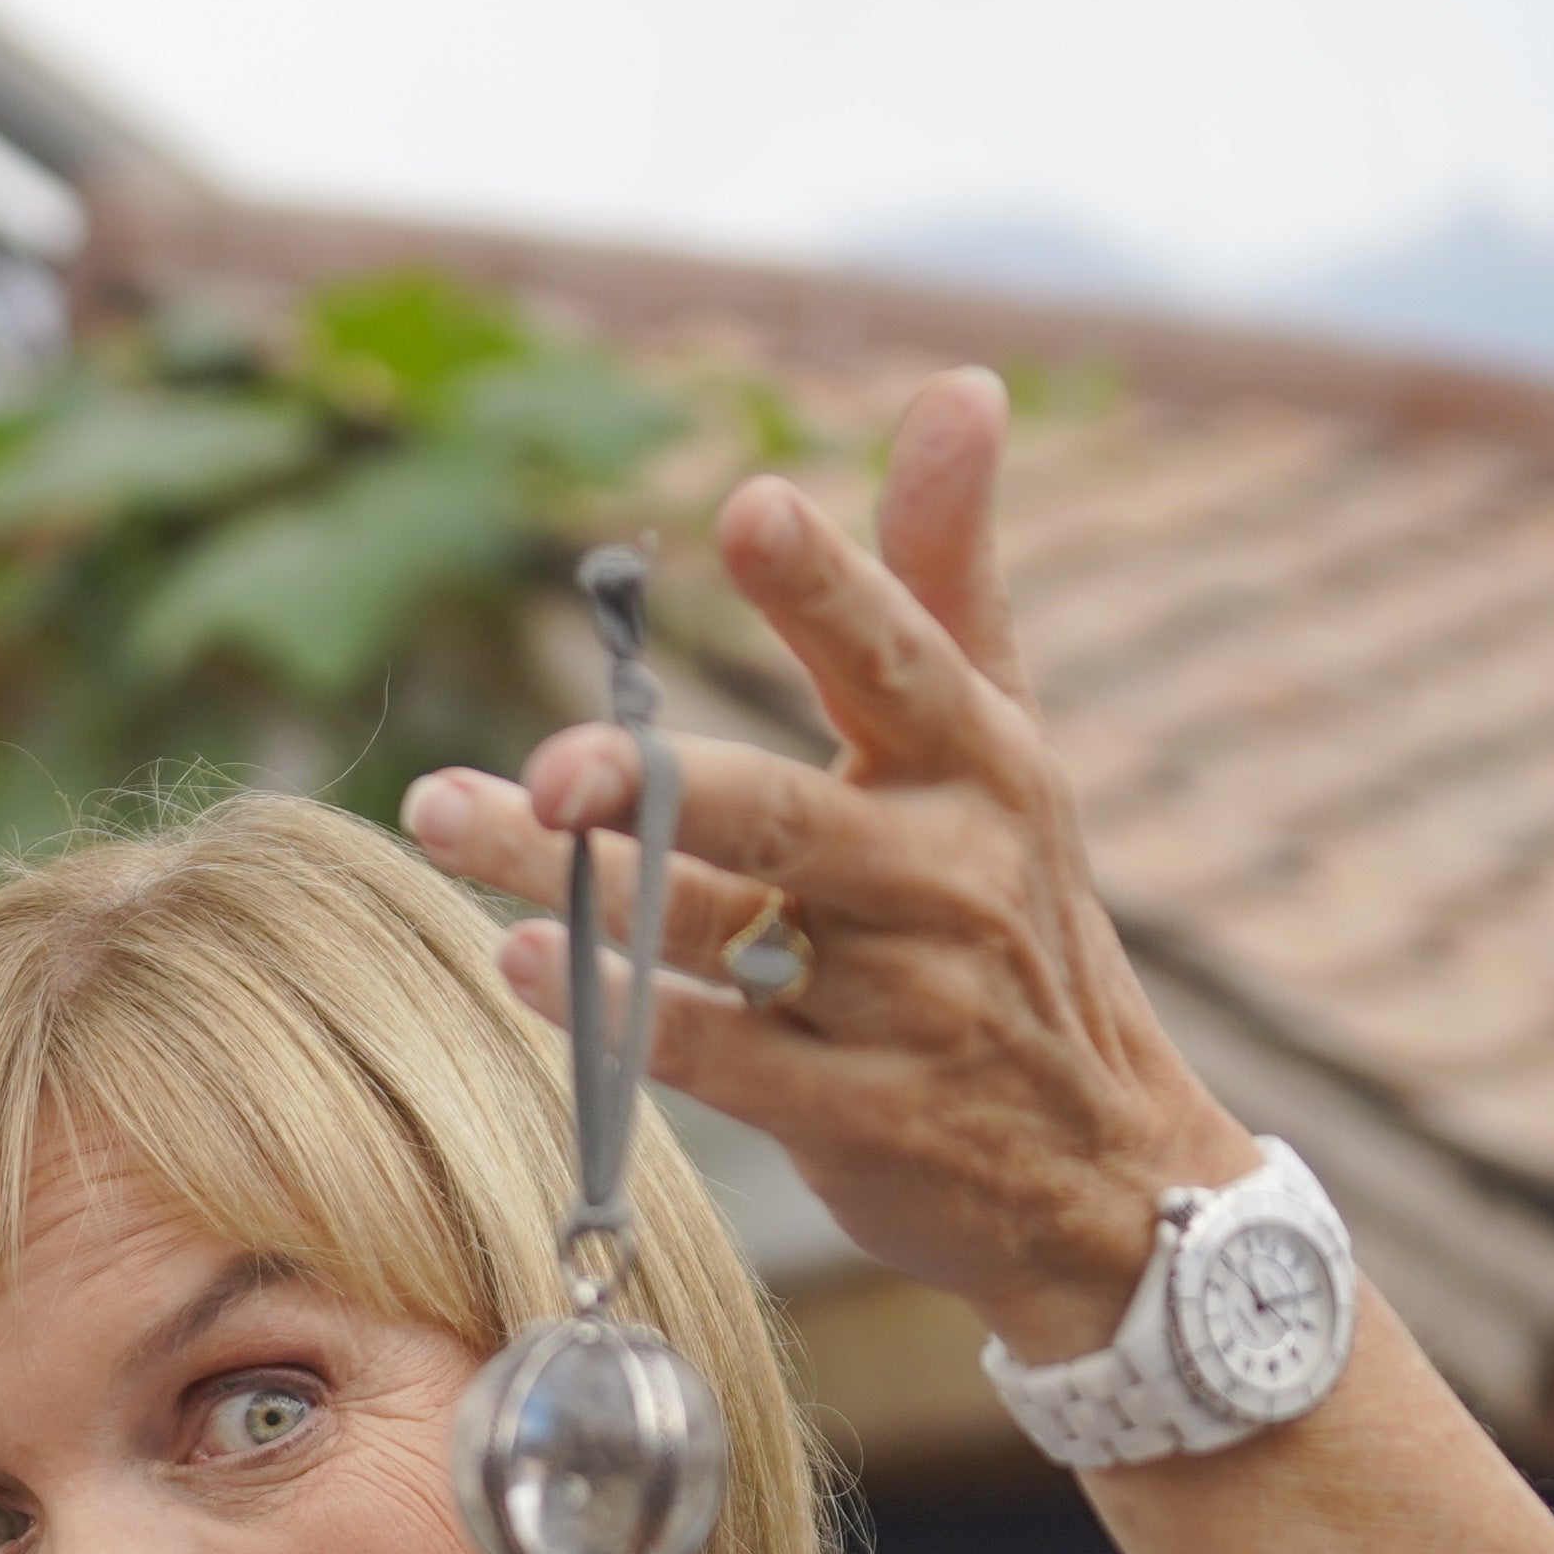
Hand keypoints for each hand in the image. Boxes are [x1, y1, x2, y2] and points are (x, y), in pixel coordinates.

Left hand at [400, 366, 1253, 1362]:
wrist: (1101, 1169)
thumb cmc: (1014, 920)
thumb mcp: (1001, 745)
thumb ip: (947, 576)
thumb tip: (962, 384)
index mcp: (980, 765)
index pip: (902, 657)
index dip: (828, 588)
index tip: (751, 507)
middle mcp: (948, 877)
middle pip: (783, 815)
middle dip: (664, 785)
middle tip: (557, 756)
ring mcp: (904, 1006)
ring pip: (713, 931)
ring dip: (572, 882)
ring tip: (451, 817)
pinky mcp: (857, 1116)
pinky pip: (719, 1058)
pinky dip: (617, 1018)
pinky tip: (519, 965)